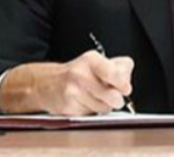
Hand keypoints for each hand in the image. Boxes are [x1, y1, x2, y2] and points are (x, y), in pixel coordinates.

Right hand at [0, 50, 133, 115]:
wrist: (46, 84)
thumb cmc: (76, 73)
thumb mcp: (97, 63)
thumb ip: (117, 68)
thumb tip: (127, 82)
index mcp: (91, 59)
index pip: (115, 72)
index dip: (123, 83)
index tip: (125, 88)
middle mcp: (81, 73)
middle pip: (113, 95)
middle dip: (116, 99)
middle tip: (113, 95)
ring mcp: (74, 91)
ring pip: (104, 107)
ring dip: (104, 106)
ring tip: (94, 97)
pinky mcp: (69, 107)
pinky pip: (91, 115)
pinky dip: (91, 112)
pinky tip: (84, 103)